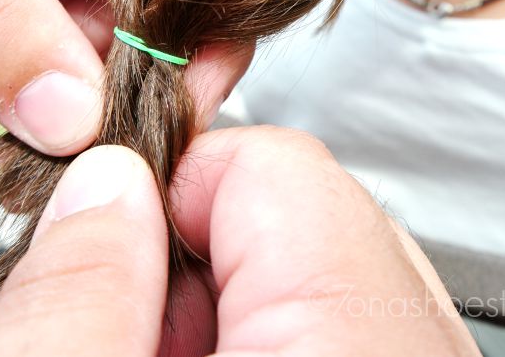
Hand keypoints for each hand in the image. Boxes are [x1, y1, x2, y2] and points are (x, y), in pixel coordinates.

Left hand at [0, 0, 249, 155]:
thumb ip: (1, 24)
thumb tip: (79, 118)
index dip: (195, 21)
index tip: (174, 104)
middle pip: (168, 8)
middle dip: (148, 81)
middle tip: (116, 152)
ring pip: (125, 58)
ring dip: (105, 115)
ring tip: (75, 157)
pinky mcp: (34, 33)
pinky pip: (77, 88)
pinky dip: (68, 128)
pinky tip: (49, 147)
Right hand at [0, 131, 478, 356]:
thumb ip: (84, 291)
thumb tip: (106, 184)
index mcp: (352, 340)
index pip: (274, 167)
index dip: (171, 189)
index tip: (114, 238)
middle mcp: (420, 350)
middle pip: (309, 218)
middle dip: (201, 260)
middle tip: (139, 332)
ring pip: (327, 278)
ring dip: (234, 312)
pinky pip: (355, 325)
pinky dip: (278, 339)